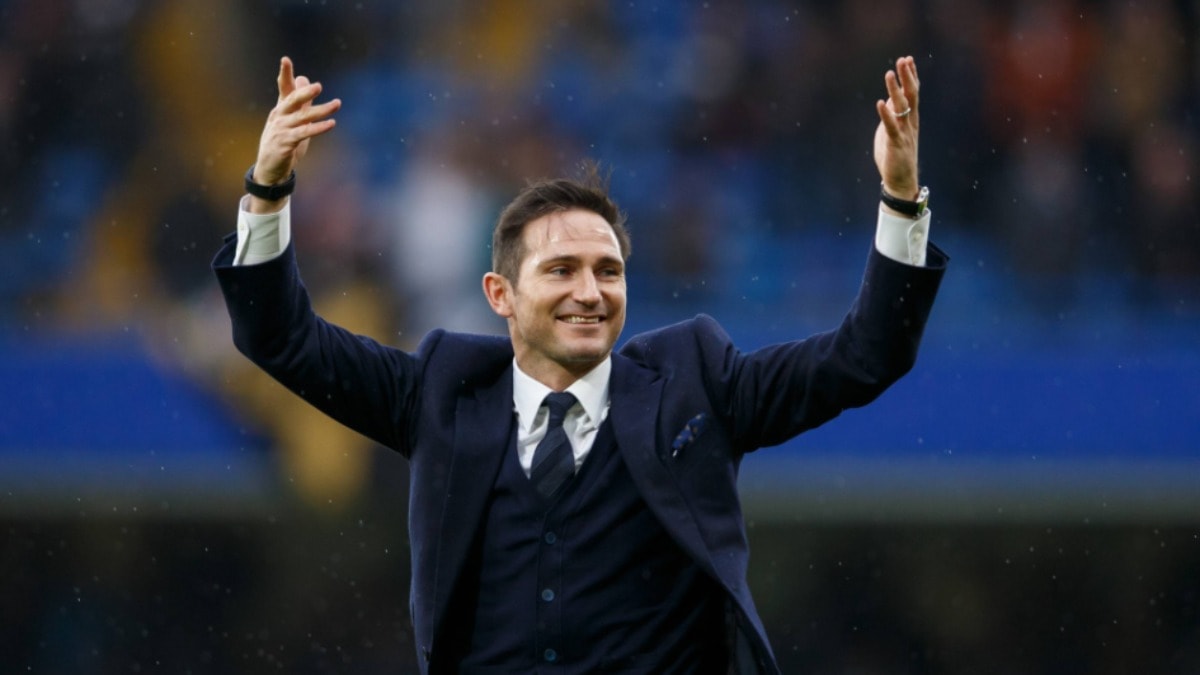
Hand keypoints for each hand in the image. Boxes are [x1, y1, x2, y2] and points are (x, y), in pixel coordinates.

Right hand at [251, 57, 340, 195]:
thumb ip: (300, 102)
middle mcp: (279, 117)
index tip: (285, 59)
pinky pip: (304, 134)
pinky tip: (330, 123)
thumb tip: (304, 79)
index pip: (283, 89)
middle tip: (318, 86)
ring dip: (321, 111)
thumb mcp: (292, 120)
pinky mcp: (285, 144)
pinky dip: (318, 128)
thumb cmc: (282, 141)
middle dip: (304, 92)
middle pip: (291, 101)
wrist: (270, 168)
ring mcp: (281, 130)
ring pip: (302, 118)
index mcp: (280, 110)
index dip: (285, 74)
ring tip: (337, 104)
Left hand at [873, 55, 919, 200]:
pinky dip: (886, 114)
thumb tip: (890, 99)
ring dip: (895, 90)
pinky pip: (891, 127)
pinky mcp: (895, 143)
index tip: (908, 60)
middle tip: (903, 60)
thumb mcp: (892, 130)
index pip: (913, 93)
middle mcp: (910, 123)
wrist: (901, 180)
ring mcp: (904, 132)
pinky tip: (880, 103)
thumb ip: (893, 115)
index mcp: (910, 119)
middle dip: (907, 77)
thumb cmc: (895, 155)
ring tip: (889, 74)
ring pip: (902, 107)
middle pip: (911, 95)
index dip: (911, 77)